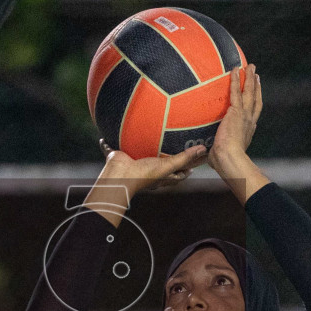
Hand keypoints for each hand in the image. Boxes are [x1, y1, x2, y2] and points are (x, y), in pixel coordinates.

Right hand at [83, 142, 205, 225]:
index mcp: (160, 176)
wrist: (120, 176)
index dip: (187, 168)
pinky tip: (107, 134)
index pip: (177, 173)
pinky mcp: (120, 156)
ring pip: (139, 154)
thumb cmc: (145, 175)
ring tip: (146, 135)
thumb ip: (184, 158)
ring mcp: (134, 163)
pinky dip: (108, 143)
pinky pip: (113, 147)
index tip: (195, 158)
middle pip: (161, 164)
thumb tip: (203, 149)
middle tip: (176, 144)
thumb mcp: (167, 166)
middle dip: (167, 157)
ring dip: (141, 147)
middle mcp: (148, 170)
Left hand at [209, 65, 270, 203]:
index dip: (255, 102)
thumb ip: (214, 149)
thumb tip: (202, 152)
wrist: (230, 160)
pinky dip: (235, 79)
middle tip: (256, 74)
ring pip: (249, 92)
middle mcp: (249, 121)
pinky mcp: (236, 112)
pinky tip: (234, 68)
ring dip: (250, 78)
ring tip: (250, 66)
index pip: (253, 113)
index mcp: (248, 130)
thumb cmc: (224, 163)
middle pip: (255, 99)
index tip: (255, 94)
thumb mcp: (220, 154)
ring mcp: (244, 115)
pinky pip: (235, 91)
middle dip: (256, 86)